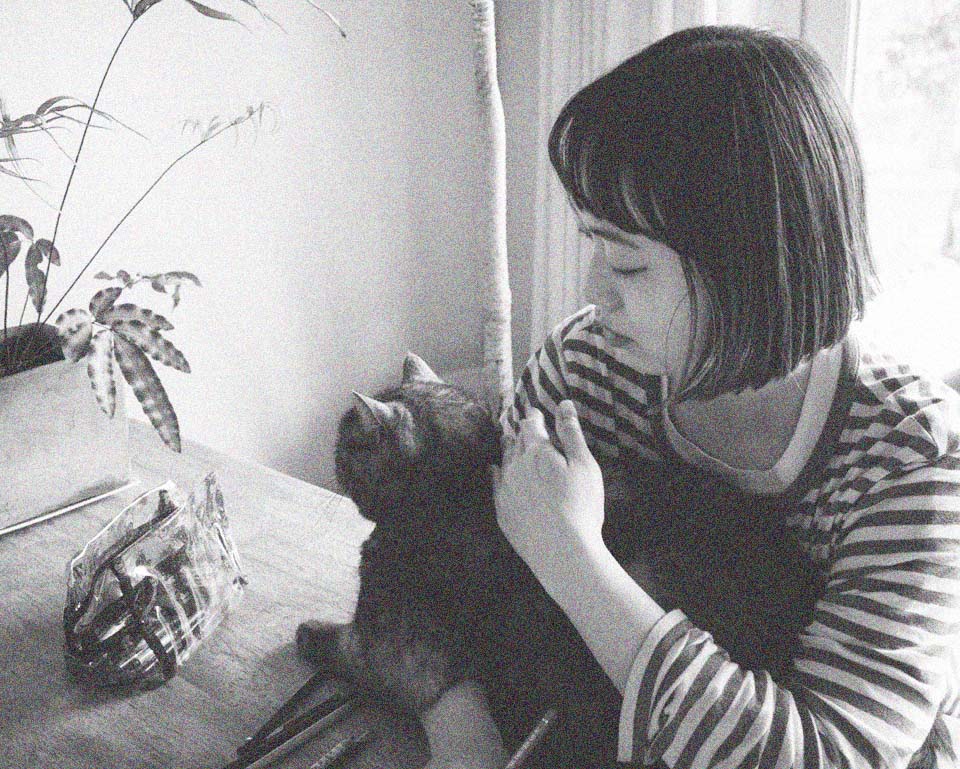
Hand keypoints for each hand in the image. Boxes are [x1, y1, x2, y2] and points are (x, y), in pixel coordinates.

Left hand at [492, 401, 606, 591]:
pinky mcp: (502, 510)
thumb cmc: (581, 506)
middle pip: (515, 441)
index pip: (532, 425)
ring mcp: (505, 489)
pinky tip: (495, 470)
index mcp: (537, 451)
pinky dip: (496, 472)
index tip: (535, 412)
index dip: (534, 416)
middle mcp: (515, 466)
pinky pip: (495, 484)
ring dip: (508, 449)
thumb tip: (564, 404)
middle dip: (520, 431)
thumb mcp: (584, 466)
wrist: (562, 552)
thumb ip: (572, 434)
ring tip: (508, 441)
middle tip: (521, 425)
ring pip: (504, 460)